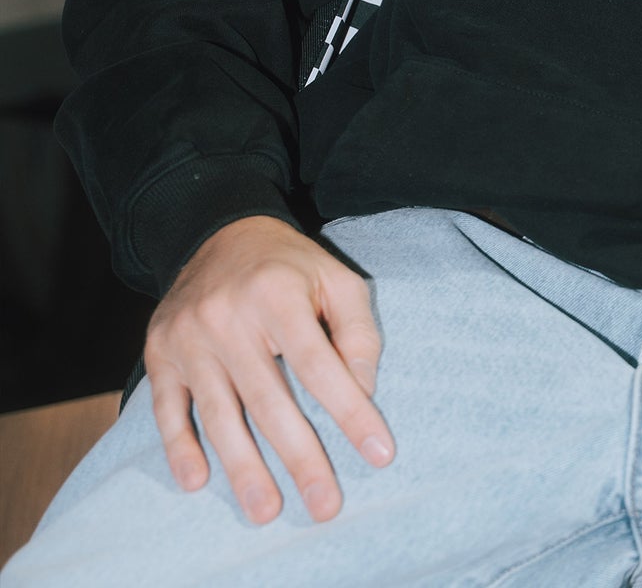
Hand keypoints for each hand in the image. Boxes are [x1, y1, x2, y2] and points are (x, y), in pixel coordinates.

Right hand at [144, 215, 393, 524]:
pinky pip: (168, 409)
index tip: (378, 453)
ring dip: (243, 467)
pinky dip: (180, 447)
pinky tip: (198, 481)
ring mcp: (190, 338)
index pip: (319, 365)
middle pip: (268, 400)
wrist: (218, 232)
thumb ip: (357, 331)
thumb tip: (363, 391)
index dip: (350, 411)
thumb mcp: (335, 279)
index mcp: (278, 295)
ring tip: (266, 510)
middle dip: (300, 457)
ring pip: (219, 414)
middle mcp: (229, 317)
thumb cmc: (289, 266)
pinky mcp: (160, 354)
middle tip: (324, 506)